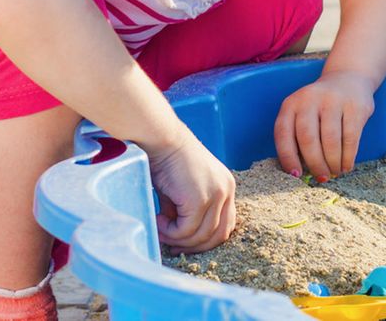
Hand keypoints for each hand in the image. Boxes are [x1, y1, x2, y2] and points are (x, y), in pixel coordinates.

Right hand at [145, 131, 236, 255]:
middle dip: (195, 246)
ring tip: (160, 229)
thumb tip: (176, 236)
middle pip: (219, 235)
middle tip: (172, 247)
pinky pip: (186, 230)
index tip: (183, 243)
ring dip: (178, 239)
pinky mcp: (200, 199)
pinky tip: (158, 221)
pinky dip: (171, 232)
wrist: (160, 138)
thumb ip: (184, 211)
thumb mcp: (180, 190)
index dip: (205, 240)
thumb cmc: (166, 158)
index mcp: (225, 186)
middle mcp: (226, 190)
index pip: (226, 224)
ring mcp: (216, 195)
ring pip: (201, 236)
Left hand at [274, 70, 376, 181]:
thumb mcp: (302, 113)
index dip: (288, 157)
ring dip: (332, 162)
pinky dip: (348, 157)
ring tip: (334, 172)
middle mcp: (309, 99)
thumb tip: (300, 172)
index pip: (283, 133)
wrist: (348, 79)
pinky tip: (346, 166)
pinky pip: (350, 138)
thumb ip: (297, 136)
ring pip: (330, 140)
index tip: (295, 175)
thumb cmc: (320, 106)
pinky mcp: (354, 106)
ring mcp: (333, 101)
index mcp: (291, 104)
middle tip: (321, 177)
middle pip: (307, 138)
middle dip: (314, 163)